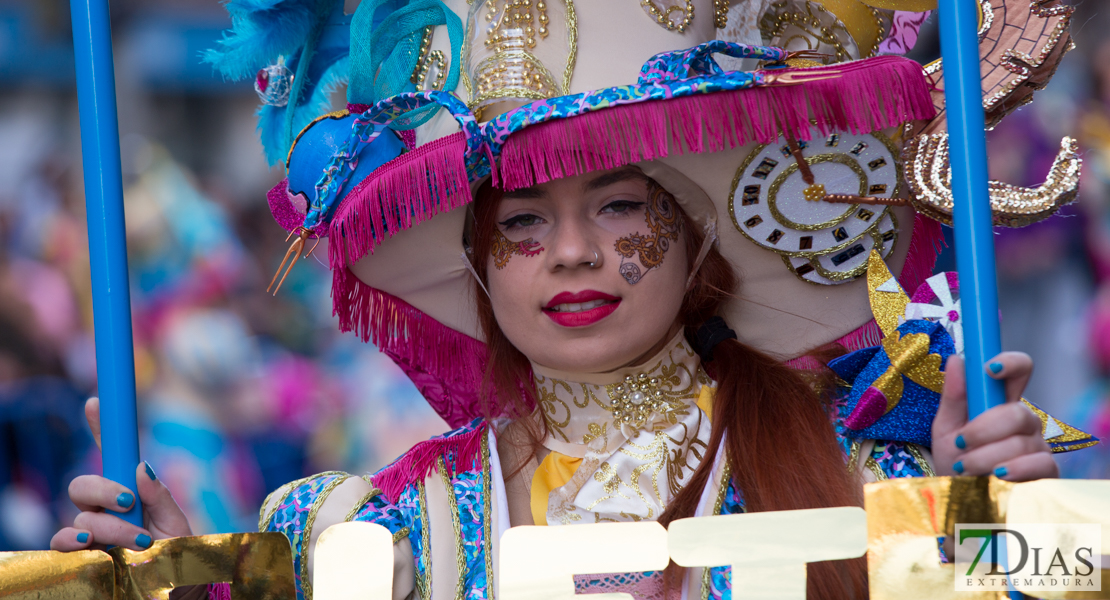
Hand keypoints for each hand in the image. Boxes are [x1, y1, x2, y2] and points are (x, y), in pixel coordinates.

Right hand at [50, 398, 192, 551]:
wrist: (173, 580)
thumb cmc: (174, 550)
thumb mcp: (176, 521)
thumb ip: (160, 496)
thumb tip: (140, 468)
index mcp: (129, 491)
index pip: (110, 457)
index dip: (99, 428)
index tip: (96, 403)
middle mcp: (104, 508)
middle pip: (83, 486)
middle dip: (104, 490)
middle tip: (129, 503)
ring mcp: (90, 529)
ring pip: (80, 515)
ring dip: (108, 525)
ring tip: (138, 539)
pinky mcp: (81, 553)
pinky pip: (61, 542)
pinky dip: (71, 539)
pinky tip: (88, 542)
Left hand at [931, 352, 1056, 480]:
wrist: (960, 499)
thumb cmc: (955, 461)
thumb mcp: (946, 428)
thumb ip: (953, 397)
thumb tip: (957, 360)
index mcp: (1000, 403)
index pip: (1019, 371)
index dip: (1011, 363)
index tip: (990, 368)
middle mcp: (1024, 421)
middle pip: (1018, 412)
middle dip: (984, 429)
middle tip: (961, 443)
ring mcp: (1037, 446)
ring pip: (1021, 442)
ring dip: (985, 457)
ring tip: (965, 468)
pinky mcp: (1046, 472)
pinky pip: (1039, 464)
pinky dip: (1013, 470)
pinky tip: (996, 477)